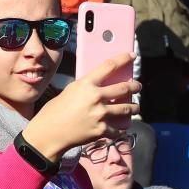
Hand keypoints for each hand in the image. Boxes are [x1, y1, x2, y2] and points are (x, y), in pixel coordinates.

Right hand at [22, 52, 140, 161]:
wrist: (49, 133)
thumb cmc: (55, 111)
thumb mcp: (70, 91)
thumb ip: (87, 88)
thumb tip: (100, 87)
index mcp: (87, 84)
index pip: (110, 66)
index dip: (123, 59)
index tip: (132, 56)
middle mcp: (96, 97)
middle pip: (124, 88)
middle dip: (134, 87)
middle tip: (138, 87)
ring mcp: (101, 114)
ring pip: (127, 109)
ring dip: (133, 107)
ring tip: (135, 107)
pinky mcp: (102, 130)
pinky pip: (118, 128)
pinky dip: (120, 128)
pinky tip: (121, 128)